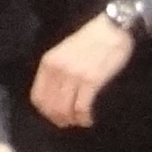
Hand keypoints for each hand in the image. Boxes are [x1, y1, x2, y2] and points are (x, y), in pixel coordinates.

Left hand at [29, 10, 138, 128]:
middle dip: (59, 119)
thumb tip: (56, 94)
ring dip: (72, 120)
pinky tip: (89, 119)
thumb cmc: (92, 39)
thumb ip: (57, 70)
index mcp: (49, 62)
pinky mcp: (92, 81)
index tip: (55, 116)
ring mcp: (74, 76)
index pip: (38, 97)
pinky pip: (82, 108)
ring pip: (65, 110)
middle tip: (69, 123)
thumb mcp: (65, 50)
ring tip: (80, 121)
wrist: (113, 28)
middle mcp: (58, 70)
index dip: (45, 112)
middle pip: (51, 107)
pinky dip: (84, 118)